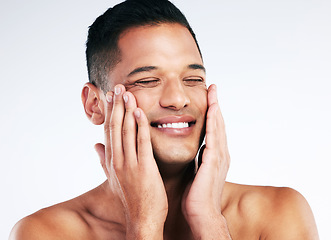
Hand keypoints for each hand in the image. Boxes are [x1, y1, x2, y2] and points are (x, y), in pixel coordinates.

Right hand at [95, 84, 167, 238]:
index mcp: (112, 161)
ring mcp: (130, 165)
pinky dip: (140, 127)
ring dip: (127, 111)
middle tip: (118, 87)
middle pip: (115, 128)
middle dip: (116, 106)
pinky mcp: (144, 169)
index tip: (110, 96)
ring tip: (127, 93)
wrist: (142, 219)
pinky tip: (140, 112)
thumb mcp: (113, 178)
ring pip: (126, 132)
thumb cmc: (131, 198)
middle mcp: (118, 161)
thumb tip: (95, 146)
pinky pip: (142, 144)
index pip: (108, 131)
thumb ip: (103, 161)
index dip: (109, 112)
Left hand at [182, 84, 231, 238]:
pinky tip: (212, 110)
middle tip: (212, 88)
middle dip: (215, 105)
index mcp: (214, 156)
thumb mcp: (196, 171)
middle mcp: (220, 153)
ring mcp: (219, 157)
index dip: (211, 113)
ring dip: (216, 108)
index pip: (213, 129)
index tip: (208, 98)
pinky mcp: (214, 161)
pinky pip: (213, 137)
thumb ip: (197, 159)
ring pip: (218, 127)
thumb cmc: (196, 195)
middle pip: (218, 124)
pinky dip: (214, 122)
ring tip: (213, 92)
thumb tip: (192, 151)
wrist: (201, 213)